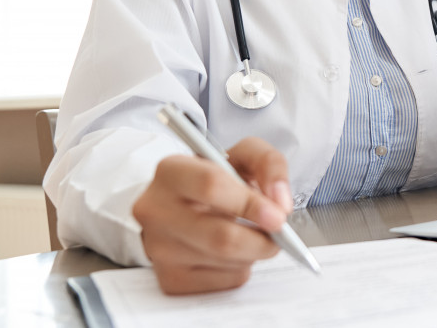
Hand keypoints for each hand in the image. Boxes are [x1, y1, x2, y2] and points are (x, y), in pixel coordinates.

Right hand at [132, 137, 292, 293]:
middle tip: (279, 234)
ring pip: (226, 261)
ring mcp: (159, 248)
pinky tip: (234, 251)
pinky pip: (223, 281)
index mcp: (171, 171)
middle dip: (261, 239)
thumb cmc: (216, 179)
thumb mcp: (243, 156)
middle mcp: (156, 210)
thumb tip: (280, 203)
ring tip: (251, 233)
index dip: (251, 204)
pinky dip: (241, 268)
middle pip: (221, 237)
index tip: (278, 215)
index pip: (211, 187)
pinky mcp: (170, 279)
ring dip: (253, 252)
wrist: (183, 205)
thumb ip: (269, 163)